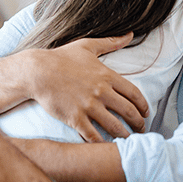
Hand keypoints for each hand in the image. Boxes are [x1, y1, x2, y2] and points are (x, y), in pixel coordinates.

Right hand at [26, 33, 148, 141]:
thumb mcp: (87, 46)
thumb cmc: (61, 57)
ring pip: (114, 126)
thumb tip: (130, 34)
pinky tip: (106, 146)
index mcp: (107, 76)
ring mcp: (88, 106)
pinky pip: (93, 135)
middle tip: (141, 129)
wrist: (37, 71)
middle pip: (128, 112)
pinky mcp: (75, 118)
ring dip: (124, 135)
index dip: (143, 106)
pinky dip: (102, 143)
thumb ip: (111, 42)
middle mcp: (101, 92)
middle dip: (138, 123)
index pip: (134, 94)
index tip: (146, 113)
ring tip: (128, 140)